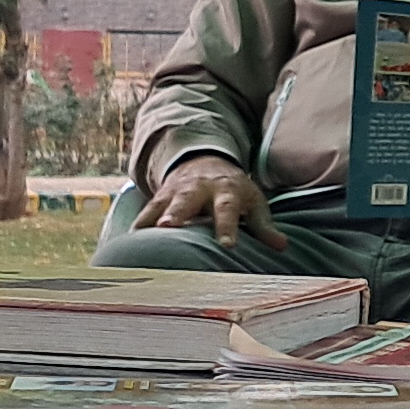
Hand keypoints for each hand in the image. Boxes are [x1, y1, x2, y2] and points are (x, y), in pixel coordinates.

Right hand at [149, 155, 286, 250]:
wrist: (203, 162)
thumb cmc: (233, 190)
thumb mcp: (253, 201)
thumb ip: (263, 225)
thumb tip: (282, 246)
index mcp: (225, 191)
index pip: (227, 209)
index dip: (227, 228)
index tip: (228, 246)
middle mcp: (197, 189)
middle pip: (186, 202)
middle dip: (177, 214)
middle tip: (170, 226)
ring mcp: (174, 193)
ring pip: (160, 206)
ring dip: (150, 220)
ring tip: (140, 237)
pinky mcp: (157, 198)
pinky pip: (145, 213)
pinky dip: (137, 227)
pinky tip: (127, 246)